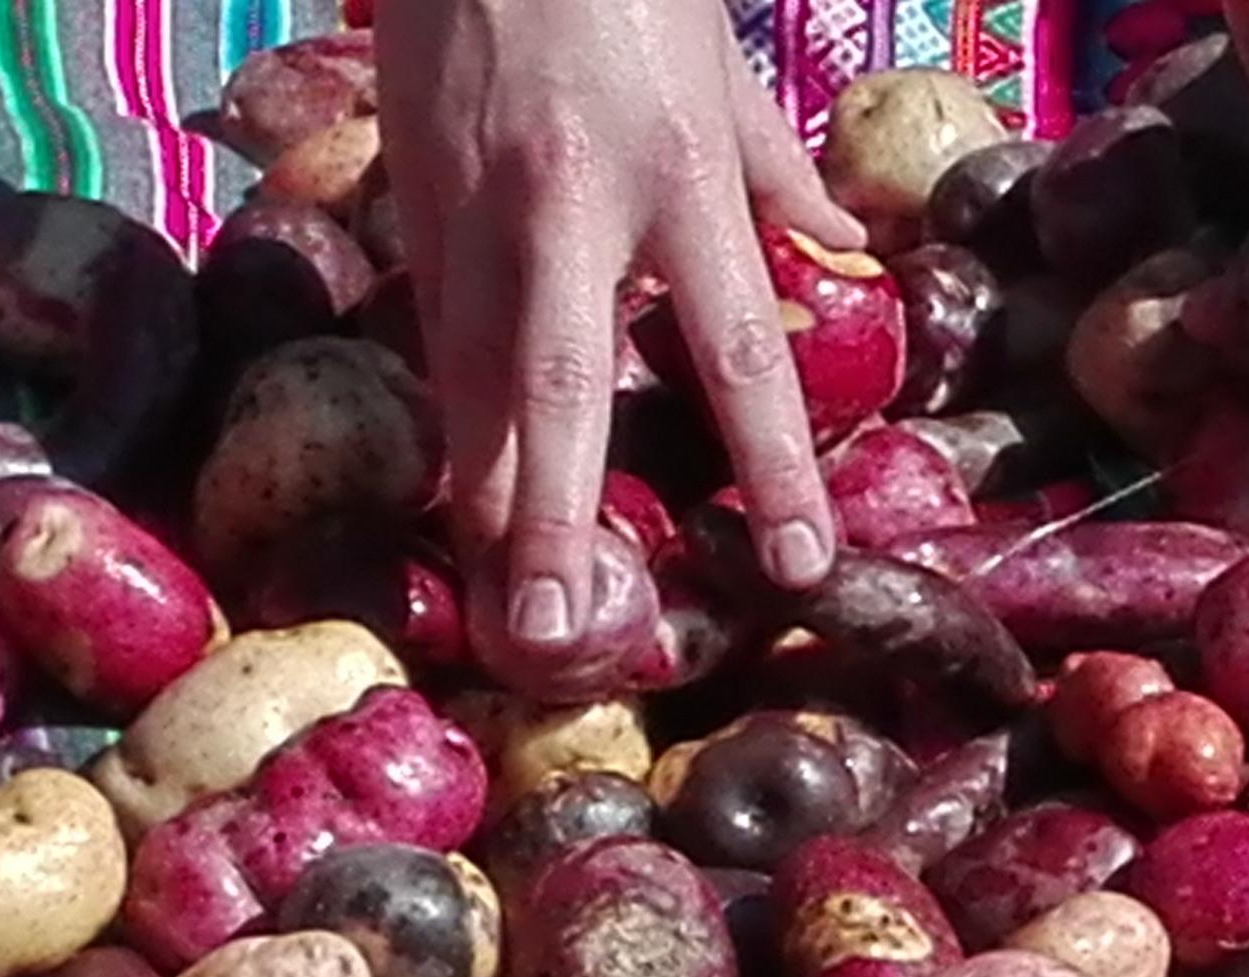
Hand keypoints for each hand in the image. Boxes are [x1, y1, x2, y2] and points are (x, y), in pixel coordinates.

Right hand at [377, 0, 864, 691]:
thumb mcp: (726, 74)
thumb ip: (781, 178)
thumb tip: (842, 254)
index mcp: (678, 178)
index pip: (739, 350)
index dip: (775, 464)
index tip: (800, 561)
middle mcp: (570, 213)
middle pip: (562, 389)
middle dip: (559, 518)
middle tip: (559, 630)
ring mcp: (471, 212)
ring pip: (471, 383)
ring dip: (488, 501)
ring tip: (504, 611)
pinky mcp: (406, 204)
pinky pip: (431, 340)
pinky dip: (449, 427)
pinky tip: (460, 507)